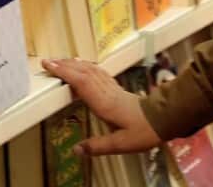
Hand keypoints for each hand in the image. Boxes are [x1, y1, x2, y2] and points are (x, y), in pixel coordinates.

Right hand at [41, 58, 162, 155]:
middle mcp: (107, 92)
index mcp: (105, 103)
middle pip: (84, 73)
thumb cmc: (145, 131)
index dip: (64, 73)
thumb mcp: (120, 144)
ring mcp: (113, 89)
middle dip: (65, 65)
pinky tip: (86, 68)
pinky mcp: (118, 90)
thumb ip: (97, 146)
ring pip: (92, 71)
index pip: (81, 83)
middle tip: (48, 61)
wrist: (165, 119)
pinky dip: (88, 68)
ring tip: (62, 61)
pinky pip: (100, 74)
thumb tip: (76, 150)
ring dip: (75, 64)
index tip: (49, 66)